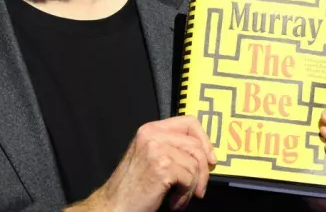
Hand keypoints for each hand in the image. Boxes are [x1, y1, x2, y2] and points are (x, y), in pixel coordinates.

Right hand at [68, 115, 215, 211]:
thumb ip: (171, 147)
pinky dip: (185, 196)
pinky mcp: (161, 167)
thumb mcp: (150, 157)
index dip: (204, 140)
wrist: (115, 204)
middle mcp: (152, 135)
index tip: (210, 159)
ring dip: (192, 187)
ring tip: (179, 197)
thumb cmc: (133, 186)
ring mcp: (156, 149)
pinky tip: (173, 202)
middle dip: (203, 172)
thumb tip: (204, 152)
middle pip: (196, 146)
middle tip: (198, 189)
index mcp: (150, 130)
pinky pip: (189, 179)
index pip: (189, 122)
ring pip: (195, 165)